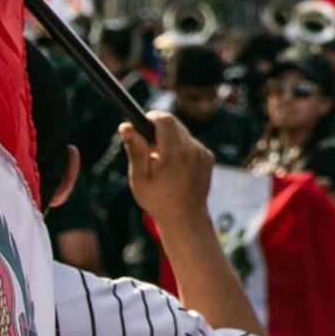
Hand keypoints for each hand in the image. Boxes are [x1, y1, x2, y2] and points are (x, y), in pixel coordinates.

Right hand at [120, 112, 212, 233]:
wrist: (186, 218)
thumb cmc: (157, 200)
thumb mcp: (140, 178)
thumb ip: (135, 150)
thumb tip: (126, 126)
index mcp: (174, 154)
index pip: (165, 120)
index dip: (151, 117)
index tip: (142, 123)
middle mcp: (192, 150)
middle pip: (174, 123)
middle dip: (158, 129)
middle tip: (148, 146)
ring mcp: (203, 153)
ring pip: (182, 133)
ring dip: (170, 139)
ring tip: (160, 161)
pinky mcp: (208, 157)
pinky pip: (191, 143)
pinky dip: (181, 148)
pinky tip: (174, 167)